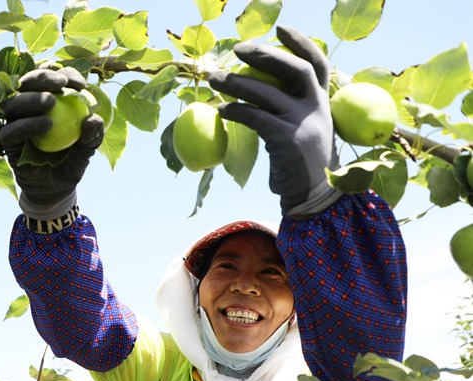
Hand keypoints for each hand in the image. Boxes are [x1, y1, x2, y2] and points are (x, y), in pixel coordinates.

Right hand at [0, 67, 103, 220]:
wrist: (57, 189)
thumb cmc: (72, 161)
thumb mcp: (88, 147)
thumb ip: (92, 134)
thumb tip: (93, 117)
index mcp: (44, 100)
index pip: (48, 79)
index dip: (63, 75)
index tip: (81, 83)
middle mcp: (25, 109)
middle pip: (25, 84)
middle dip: (42, 78)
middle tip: (61, 84)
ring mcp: (14, 125)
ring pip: (13, 104)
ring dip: (31, 99)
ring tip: (52, 102)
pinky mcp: (7, 145)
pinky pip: (10, 132)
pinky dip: (26, 126)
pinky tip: (45, 125)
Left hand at [208, 25, 341, 215]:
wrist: (312, 197)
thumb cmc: (301, 163)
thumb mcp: (304, 129)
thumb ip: (291, 107)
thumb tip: (259, 86)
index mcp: (322, 102)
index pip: (318, 64)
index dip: (301, 42)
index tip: (280, 27)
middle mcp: (317, 109)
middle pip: (295, 70)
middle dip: (265, 56)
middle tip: (238, 49)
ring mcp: (303, 124)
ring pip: (266, 93)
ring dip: (236, 83)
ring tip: (214, 77)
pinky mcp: (286, 141)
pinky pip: (255, 117)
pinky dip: (235, 110)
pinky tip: (220, 109)